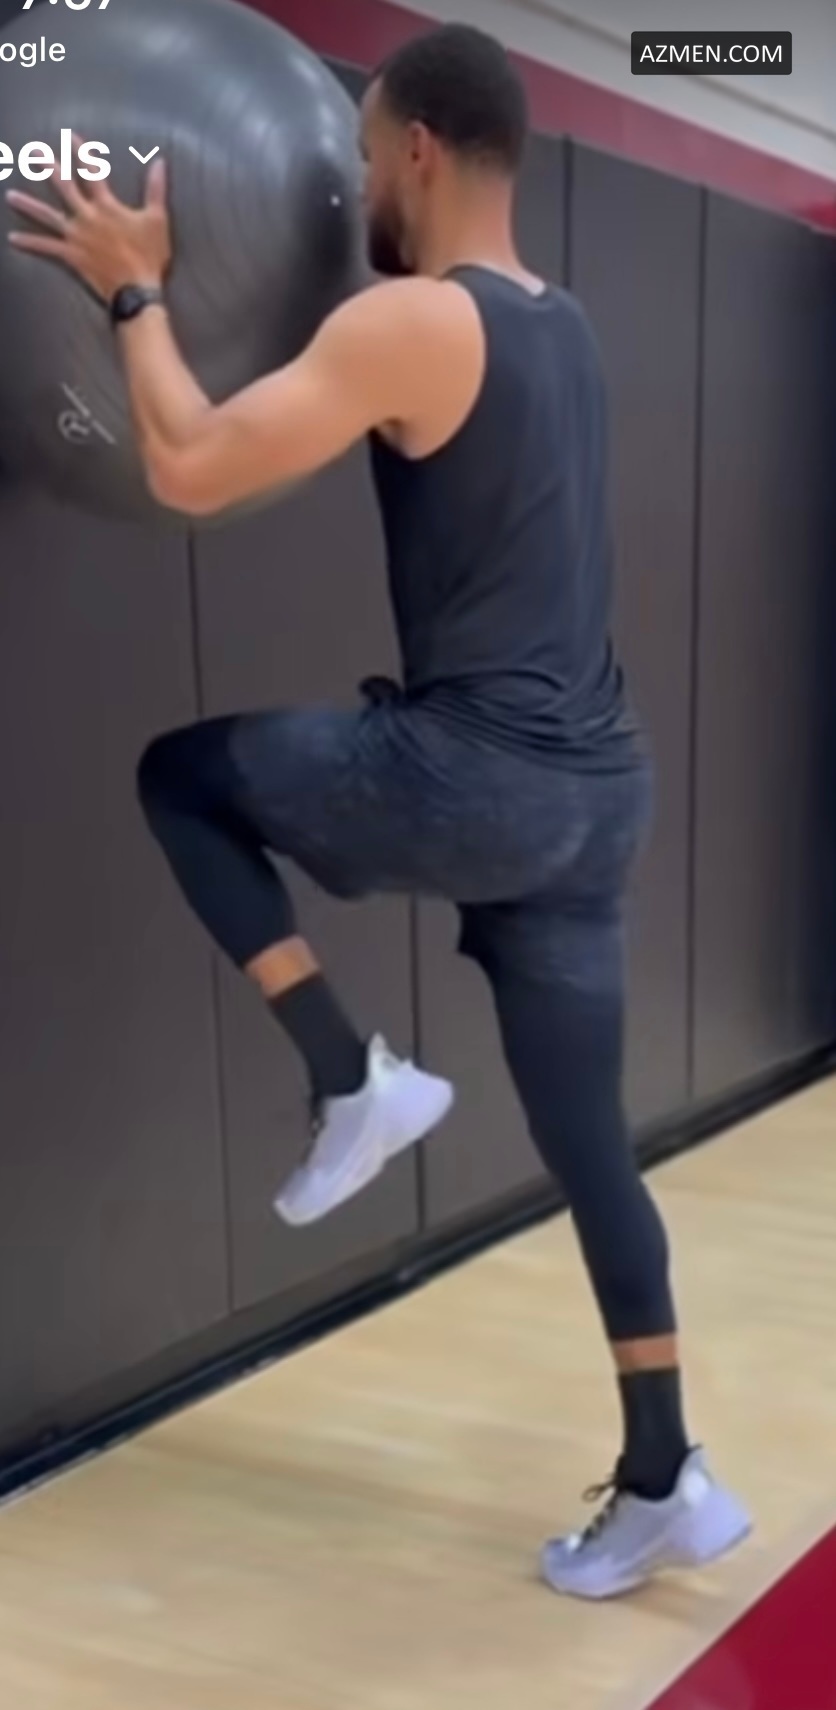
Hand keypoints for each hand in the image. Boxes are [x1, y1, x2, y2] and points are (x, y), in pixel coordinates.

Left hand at [5, 134, 171, 302]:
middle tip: (32, 153)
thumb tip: (160, 162)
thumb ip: (156, 189)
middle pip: (63, 186)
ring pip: (47, 216)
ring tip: (10, 195)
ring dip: (28, 205)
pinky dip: (30, 243)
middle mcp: (87, 216)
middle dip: (48, 168)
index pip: (92, 172)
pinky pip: (46, 247)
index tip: (70, 136)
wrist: (136, 289)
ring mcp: (76, 236)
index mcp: (107, 205)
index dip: (81, 152)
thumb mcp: (157, 220)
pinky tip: (13, 238)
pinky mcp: (71, 255)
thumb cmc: (149, 255)